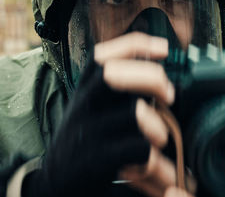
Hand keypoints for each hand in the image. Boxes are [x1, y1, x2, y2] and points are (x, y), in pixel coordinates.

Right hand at [22, 32, 190, 196]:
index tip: (163, 48)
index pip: (106, 55)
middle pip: (117, 75)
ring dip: (157, 126)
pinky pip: (138, 148)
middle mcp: (84, 104)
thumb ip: (114, 84)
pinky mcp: (97, 159)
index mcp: (85, 87)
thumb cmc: (83, 136)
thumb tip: (153, 62)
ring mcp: (89, 131)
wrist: (55, 180)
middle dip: (153, 79)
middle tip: (169, 96)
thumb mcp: (90, 104)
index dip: (138, 45)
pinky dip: (152, 155)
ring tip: (158, 137)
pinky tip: (147, 160)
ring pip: (134, 113)